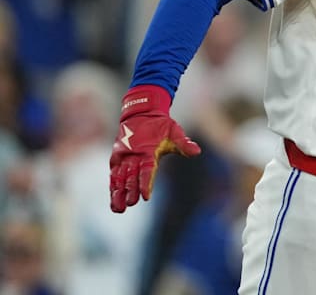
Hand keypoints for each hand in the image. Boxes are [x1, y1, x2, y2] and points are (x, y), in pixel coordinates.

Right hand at [109, 85, 200, 212]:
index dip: (145, 183)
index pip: (146, 170)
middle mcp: (133, 154)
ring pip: (119, 177)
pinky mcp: (117, 157)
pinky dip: (113, 186)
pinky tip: (113, 199)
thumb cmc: (161, 125)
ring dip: (118, 193)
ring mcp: (123, 156)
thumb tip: (197, 151)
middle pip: (131, 176)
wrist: (142, 112)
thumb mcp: (175, 132)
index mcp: (148, 150)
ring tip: (117, 208)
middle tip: (130, 204)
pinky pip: (114, 174)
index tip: (145, 196)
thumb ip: (184, 144)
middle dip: (130, 191)